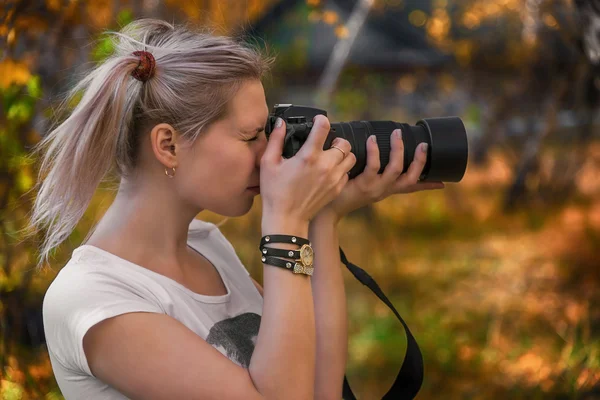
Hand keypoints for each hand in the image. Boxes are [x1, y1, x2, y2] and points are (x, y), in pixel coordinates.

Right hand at [260, 115, 355, 228]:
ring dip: (343, 153)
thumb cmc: (275, 192)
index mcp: (308, 156)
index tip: (317, 122)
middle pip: (344, 142)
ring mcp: (334, 178)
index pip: (323, 127)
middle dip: (335, 139)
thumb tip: (280, 123)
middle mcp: (325, 165)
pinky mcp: (337, 189)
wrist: (286, 219)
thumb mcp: (268, 163)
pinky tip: (330, 170)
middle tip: (326, 142)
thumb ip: (276, 140)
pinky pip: (347, 172)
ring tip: (331, 156)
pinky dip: (342, 168)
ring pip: (351, 157)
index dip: (321, 120)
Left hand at [319, 129, 443, 222]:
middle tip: (423, 144)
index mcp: (386, 190)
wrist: (326, 209)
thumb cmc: (340, 191)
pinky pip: (374, 166)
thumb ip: (367, 169)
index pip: (412, 187)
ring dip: (399, 150)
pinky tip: (372, 140)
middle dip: (420, 160)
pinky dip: (375, 151)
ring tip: (397, 134)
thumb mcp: (359, 181)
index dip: (428, 184)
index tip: (444, 182)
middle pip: (411, 178)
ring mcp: (375, 189)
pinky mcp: (363, 185)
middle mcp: (384, 190)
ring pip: (396, 169)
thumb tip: (367, 150)